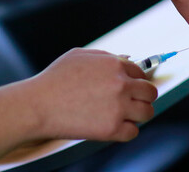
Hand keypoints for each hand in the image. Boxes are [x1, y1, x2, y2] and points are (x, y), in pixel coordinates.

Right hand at [28, 48, 156, 141]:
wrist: (38, 105)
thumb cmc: (55, 79)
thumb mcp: (79, 55)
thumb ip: (105, 56)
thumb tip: (126, 59)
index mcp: (114, 64)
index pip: (141, 72)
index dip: (136, 81)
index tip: (132, 89)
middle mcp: (120, 84)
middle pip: (150, 92)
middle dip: (143, 97)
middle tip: (133, 103)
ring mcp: (118, 107)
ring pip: (147, 113)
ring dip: (138, 115)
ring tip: (125, 116)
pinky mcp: (111, 129)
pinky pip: (133, 132)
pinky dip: (126, 131)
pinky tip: (114, 127)